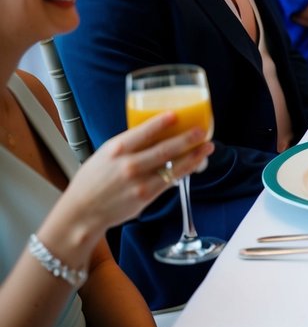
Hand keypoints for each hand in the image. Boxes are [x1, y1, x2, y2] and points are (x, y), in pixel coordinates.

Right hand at [59, 112, 213, 238]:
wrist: (82, 212)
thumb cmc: (93, 181)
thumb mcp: (104, 155)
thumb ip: (128, 145)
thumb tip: (155, 132)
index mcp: (116, 149)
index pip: (143, 132)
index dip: (161, 122)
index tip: (176, 114)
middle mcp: (128, 164)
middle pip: (165, 149)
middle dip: (187, 139)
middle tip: (201, 130)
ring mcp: (139, 182)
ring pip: (173, 166)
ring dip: (194, 155)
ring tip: (207, 146)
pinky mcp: (146, 196)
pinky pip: (171, 180)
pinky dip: (186, 170)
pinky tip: (196, 164)